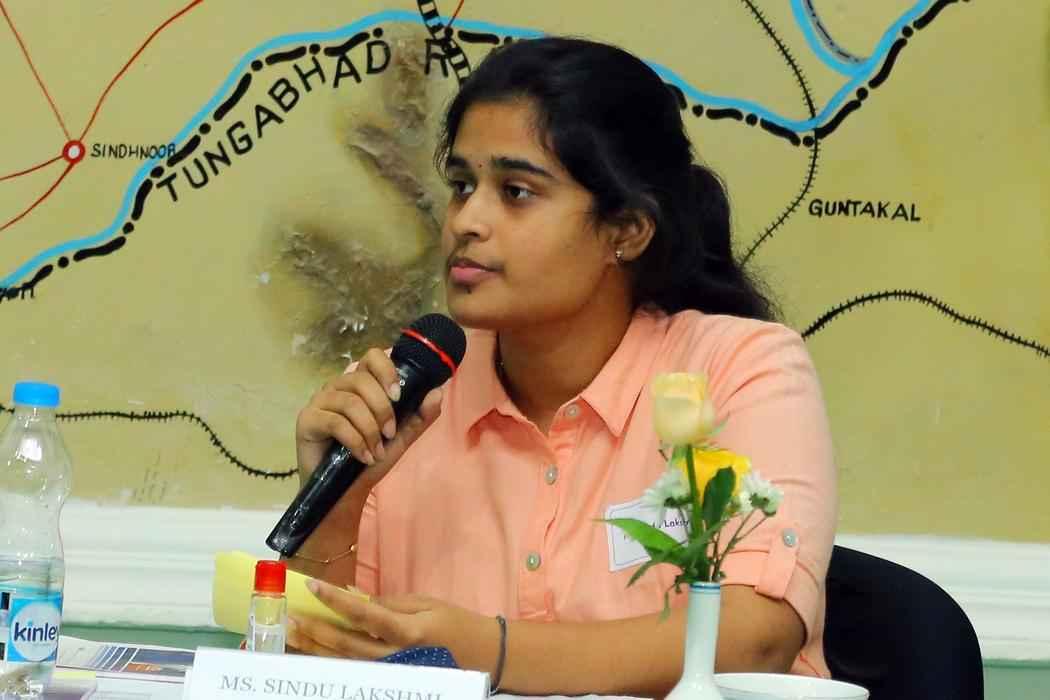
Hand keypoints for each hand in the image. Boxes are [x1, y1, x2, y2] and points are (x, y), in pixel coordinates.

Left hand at [288, 580, 500, 676]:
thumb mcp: (426, 604)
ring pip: (344, 662)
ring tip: (292, 635)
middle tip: (289, 616)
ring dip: (315, 649)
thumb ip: (389, 603)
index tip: (312, 585)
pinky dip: (332, 661)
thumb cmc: (456, 624)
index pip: (363, 614)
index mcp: (407, 632)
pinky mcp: (389, 679)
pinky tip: (315, 652)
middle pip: (345, 645)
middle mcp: (395, 657)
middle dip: (315, 630)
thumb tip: (353, 596)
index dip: (335, 600)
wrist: (482, 657)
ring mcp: (390, 673)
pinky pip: (355, 671)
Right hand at [295, 348, 443, 489]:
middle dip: (382, 410)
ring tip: (376, 451)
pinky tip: (364, 456)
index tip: (398, 396)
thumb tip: (438, 391)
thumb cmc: (370, 458)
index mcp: (359, 384)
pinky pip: (335, 422)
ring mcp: (320, 402)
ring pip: (350, 402)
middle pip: (362, 380)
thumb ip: (420, 415)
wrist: (347, 491)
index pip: (372, 356)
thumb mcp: (401, 436)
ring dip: (370, 430)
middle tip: (389, 434)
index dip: (387, 371)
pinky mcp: (307, 420)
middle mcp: (337, 387)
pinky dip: (355, 441)